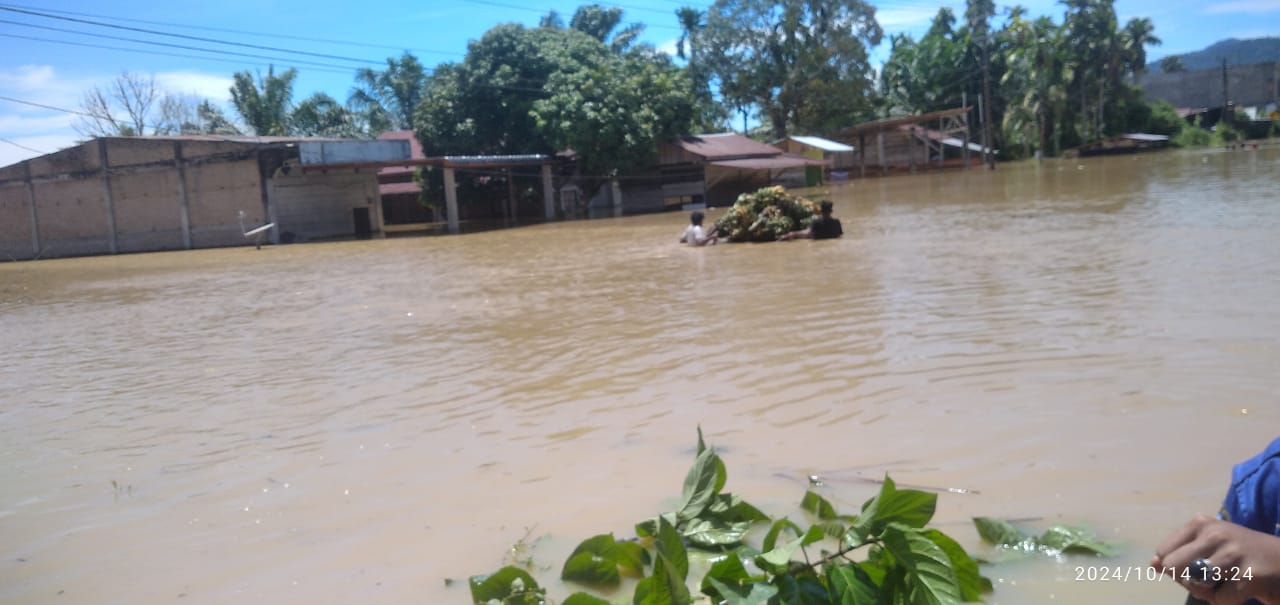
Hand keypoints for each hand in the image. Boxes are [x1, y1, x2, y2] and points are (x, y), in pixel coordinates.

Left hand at [1152, 516, 1279, 604]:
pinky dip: (1227, 601)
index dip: (1177, 569)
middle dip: (1189, 581)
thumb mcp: (1209, 547)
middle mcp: (1215, 533)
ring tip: (1229, 583)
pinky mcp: (1250, 575)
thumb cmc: (1243, 556)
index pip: (1164, 553)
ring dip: (1210, 593)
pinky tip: (1243, 591)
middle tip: (1213, 579)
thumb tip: (1152, 564)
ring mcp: (1233, 553)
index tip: (1199, 566)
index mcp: (1201, 524)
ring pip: (1195, 584)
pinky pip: (1219, 599)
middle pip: (1174, 567)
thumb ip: (1179, 555)